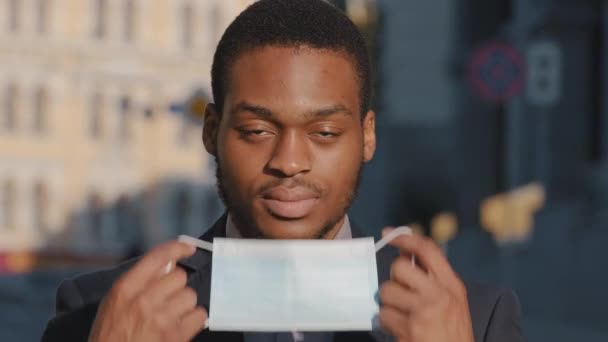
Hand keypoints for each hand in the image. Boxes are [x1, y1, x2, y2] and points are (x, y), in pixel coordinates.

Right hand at [88, 241, 206, 341]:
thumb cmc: (110, 338)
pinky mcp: (175, 336)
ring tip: (172, 316)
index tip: (188, 248)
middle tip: (167, 299)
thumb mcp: (113, 305)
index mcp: (124, 289)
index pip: (157, 257)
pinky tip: (182, 326)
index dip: (177, 248)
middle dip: (176, 287)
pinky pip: (199, 315)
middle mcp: (143, 301)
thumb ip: (137, 283)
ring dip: (184, 305)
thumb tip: (166, 264)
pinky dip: (194, 321)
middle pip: (179, 276)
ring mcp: (161, 319)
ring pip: (190, 295)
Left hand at [378, 228, 473, 341]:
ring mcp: (423, 311)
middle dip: (395, 280)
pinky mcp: (409, 328)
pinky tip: (402, 329)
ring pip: (386, 291)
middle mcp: (439, 294)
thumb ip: (432, 278)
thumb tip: (405, 254)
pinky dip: (388, 322)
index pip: (427, 249)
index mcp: (451, 284)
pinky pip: (384, 315)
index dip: (405, 238)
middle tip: (403, 294)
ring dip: (390, 304)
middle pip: (400, 267)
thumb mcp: (453, 300)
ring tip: (404, 315)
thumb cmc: (452, 332)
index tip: (388, 234)